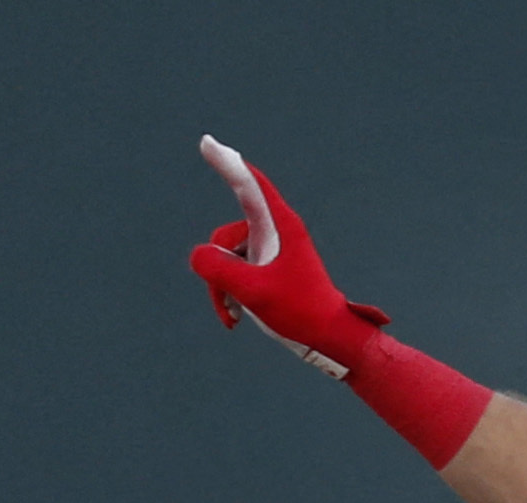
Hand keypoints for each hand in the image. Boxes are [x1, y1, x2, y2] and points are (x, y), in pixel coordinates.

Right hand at [188, 137, 389, 377]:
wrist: (327, 337)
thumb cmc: (299, 311)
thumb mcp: (253, 291)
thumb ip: (219, 269)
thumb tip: (199, 255)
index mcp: (279, 226)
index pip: (249, 185)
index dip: (227, 163)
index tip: (208, 143)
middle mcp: (273, 231)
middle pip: (223, 236)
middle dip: (217, 270)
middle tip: (232, 303)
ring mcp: (268, 249)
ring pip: (224, 258)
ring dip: (222, 289)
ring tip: (235, 316)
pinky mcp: (265, 267)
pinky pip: (233, 272)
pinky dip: (229, 294)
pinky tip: (236, 318)